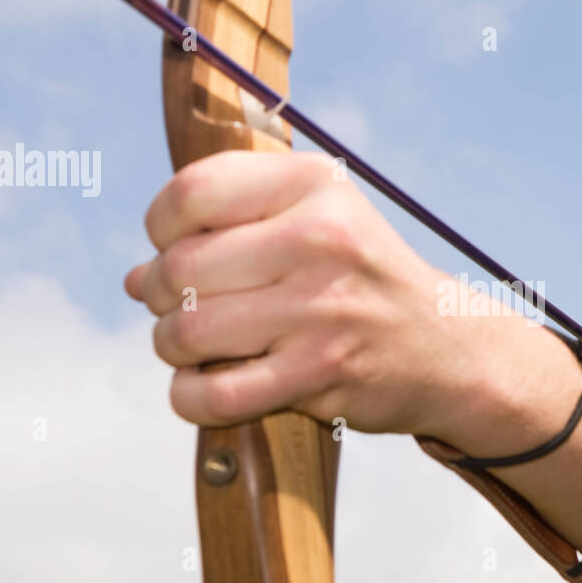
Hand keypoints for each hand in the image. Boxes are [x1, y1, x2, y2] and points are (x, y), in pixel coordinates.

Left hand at [125, 150, 457, 431]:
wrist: (447, 348)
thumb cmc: (363, 280)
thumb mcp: (319, 218)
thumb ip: (229, 229)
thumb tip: (133, 280)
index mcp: (315, 185)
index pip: (190, 195)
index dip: (161, 229)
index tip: (178, 248)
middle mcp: (322, 238)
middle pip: (178, 269)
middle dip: (161, 297)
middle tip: (182, 309)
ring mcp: (323, 307)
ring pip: (186, 333)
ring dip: (172, 348)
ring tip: (196, 348)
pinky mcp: (323, 372)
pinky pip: (213, 393)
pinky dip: (190, 397)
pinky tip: (205, 387)